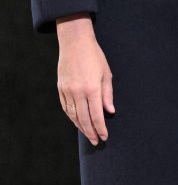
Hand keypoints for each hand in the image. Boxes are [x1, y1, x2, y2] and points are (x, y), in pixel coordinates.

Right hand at [56, 15, 113, 145]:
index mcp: (92, 89)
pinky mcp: (60, 88)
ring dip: (80, 126)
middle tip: (95, 141)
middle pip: (83, 119)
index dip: (100, 128)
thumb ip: (107, 95)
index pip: (96, 115)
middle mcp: (78, 92)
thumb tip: (110, 112)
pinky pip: (65, 107)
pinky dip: (71, 116)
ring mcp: (67, 91)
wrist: (75, 43)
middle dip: (90, 132)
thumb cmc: (94, 57)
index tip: (104, 137)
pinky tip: (76, 121)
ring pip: (73, 115)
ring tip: (87, 134)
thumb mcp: (106, 74)